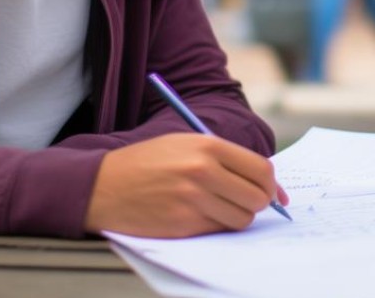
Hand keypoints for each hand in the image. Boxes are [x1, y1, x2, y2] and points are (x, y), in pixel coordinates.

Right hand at [84, 133, 286, 236]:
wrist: (102, 185)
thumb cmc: (148, 162)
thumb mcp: (186, 143)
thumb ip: (227, 159)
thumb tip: (270, 186)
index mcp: (208, 146)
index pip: (261, 169)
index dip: (271, 185)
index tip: (272, 193)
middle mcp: (203, 172)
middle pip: (257, 197)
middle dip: (258, 203)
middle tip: (246, 202)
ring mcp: (192, 200)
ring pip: (242, 219)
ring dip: (236, 217)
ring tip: (217, 207)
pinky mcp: (182, 225)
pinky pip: (218, 231)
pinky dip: (215, 226)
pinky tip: (196, 215)